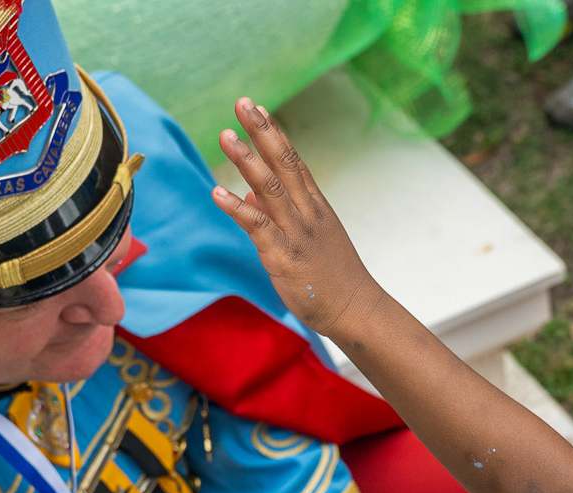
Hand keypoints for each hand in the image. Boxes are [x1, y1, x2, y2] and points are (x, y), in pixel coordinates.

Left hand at [210, 97, 388, 338]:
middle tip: (243, 103)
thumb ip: (277, 213)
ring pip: (270, 189)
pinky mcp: (284, 256)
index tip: (258, 107)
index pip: (293, 161)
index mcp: (315, 206)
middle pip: (284, 163)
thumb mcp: (309, 238)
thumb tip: (248, 193)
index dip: (274, 133)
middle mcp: (307, 212)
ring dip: (247, 160)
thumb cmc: (331, 277)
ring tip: (226, 136)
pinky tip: (218, 192)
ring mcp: (297, 233)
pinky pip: (258, 227)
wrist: (355, 309)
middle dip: (262, 131)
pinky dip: (237, 208)